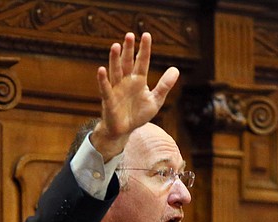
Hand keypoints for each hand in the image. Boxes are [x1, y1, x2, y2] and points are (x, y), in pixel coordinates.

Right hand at [90, 32, 179, 161]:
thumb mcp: (155, 100)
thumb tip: (176, 69)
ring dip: (115, 59)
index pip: (142, 62)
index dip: (144, 49)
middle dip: (128, 50)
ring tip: (116, 46)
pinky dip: (103, 80)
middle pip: (127, 63)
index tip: (146, 35)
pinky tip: (101, 69)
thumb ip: (164, 85)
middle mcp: (126, 81)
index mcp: (138, 80)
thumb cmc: (138, 114)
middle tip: (130, 35)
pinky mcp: (109, 100)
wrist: (125, 130)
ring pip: (115, 71)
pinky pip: (106, 88)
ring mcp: (117, 89)